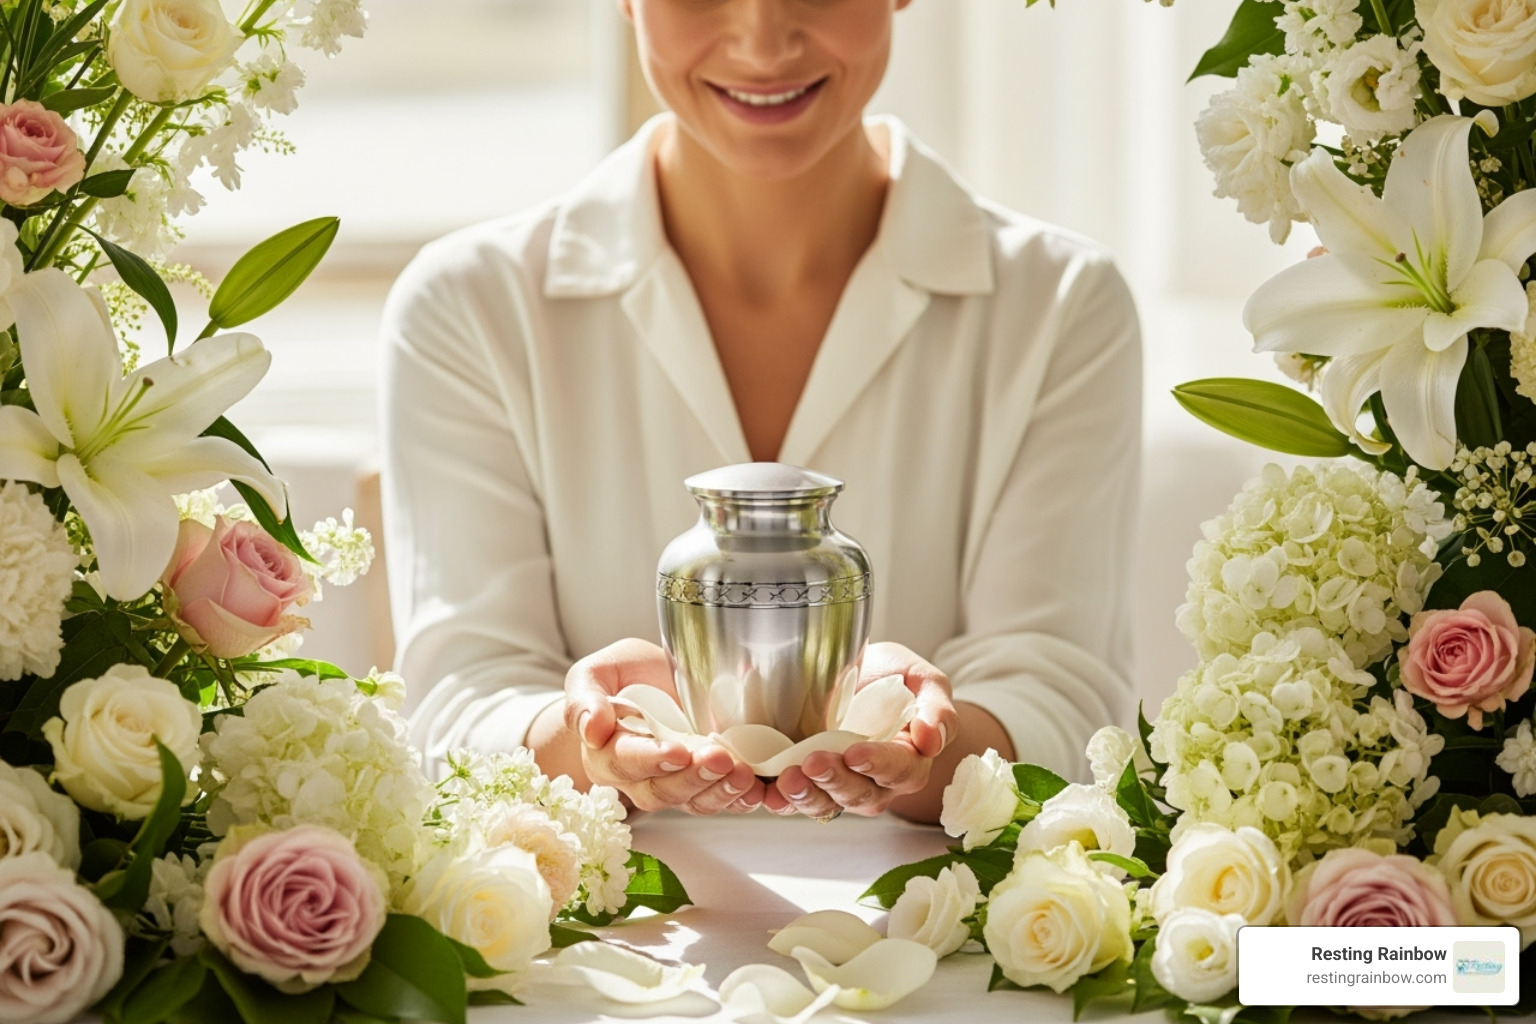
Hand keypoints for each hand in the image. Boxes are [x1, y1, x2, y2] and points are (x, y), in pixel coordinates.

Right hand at [563, 638, 764, 814]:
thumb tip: (592, 728)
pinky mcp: (699, 785)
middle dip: (694, 777)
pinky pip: (717, 800)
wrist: (649, 684)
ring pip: (692, 801)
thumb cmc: (621, 677)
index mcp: (606, 751)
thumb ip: (585, 698)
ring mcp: (670, 784)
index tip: (678, 751)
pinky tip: (756, 789)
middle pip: (661, 790)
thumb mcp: (595, 673)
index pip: (625, 761)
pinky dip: (738, 799)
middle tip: (721, 759)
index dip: (651, 759)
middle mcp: (635, 778)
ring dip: (720, 792)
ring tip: (744, 774)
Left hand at [761, 642, 957, 818]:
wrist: (856, 674)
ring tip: (787, 778)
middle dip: (836, 781)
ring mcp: (840, 786)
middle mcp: (876, 782)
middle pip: (860, 793)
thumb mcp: (923, 679)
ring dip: (807, 795)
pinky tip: (766, 790)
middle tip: (813, 762)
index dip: (878, 763)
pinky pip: (796, 802)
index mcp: (908, 759)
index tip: (855, 752)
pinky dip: (780, 800)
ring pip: (827, 804)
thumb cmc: (893, 677)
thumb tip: (931, 740)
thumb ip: (937, 707)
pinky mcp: (809, 784)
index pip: (899, 769)